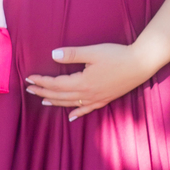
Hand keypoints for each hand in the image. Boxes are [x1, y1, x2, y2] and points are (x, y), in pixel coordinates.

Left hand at [26, 44, 153, 120]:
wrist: (140, 64)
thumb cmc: (117, 55)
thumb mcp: (93, 52)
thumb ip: (72, 55)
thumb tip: (53, 55)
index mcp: (82, 82)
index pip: (55, 84)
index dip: (41, 81)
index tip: (29, 78)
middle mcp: (87, 94)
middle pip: (60, 95)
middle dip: (43, 92)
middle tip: (29, 89)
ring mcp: (96, 99)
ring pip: (70, 103)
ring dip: (55, 102)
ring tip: (43, 100)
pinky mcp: (105, 99)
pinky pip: (87, 109)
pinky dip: (77, 113)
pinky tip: (70, 117)